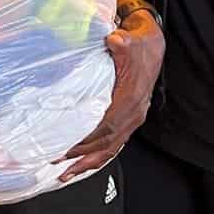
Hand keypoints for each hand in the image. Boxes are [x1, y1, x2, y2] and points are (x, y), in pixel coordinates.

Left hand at [59, 9, 164, 179]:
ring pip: (111, 148)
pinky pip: (113, 144)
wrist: (152, 47)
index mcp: (131, 99)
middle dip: (83, 156)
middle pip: (107, 143)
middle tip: (60, 164)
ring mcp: (132, 118)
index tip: (70, 147)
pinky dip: (97, 157)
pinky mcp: (128, 120)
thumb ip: (122, 42)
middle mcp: (134, 113)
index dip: (89, 139)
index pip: (109, 126)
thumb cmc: (139, 46)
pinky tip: (83, 163)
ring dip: (89, 162)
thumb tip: (115, 40)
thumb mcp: (129, 41)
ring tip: (67, 173)